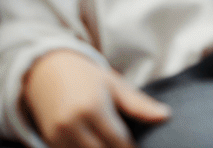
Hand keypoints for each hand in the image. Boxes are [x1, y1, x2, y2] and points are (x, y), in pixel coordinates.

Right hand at [23, 49, 169, 147]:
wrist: (46, 71)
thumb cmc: (87, 77)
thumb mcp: (114, 85)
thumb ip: (139, 105)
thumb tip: (165, 116)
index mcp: (93, 108)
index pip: (119, 141)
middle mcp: (71, 124)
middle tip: (129, 144)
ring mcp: (57, 135)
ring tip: (114, 143)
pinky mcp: (49, 141)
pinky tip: (98, 143)